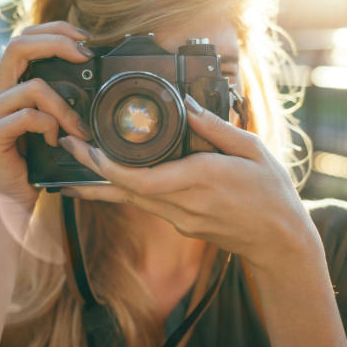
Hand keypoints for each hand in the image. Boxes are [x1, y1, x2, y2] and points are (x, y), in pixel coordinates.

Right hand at [0, 21, 92, 207]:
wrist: (18, 195)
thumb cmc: (40, 156)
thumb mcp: (55, 118)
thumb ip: (63, 94)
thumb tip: (95, 69)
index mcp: (8, 82)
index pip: (24, 38)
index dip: (54, 30)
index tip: (86, 39)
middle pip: (18, 46)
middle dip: (57, 44)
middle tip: (85, 57)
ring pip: (32, 87)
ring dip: (64, 107)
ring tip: (77, 128)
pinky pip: (27, 117)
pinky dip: (49, 126)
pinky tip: (57, 141)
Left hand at [57, 95, 321, 273]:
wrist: (279, 241)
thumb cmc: (271, 194)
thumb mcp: (253, 149)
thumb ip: (216, 127)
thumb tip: (188, 105)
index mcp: (200, 179)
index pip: (141, 178)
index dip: (108, 167)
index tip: (86, 149)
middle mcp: (183, 203)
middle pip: (124, 190)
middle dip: (91, 170)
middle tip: (67, 146)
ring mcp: (180, 218)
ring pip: (130, 199)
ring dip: (101, 181)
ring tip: (77, 159)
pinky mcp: (181, 223)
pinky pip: (146, 203)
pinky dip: (125, 188)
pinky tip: (112, 175)